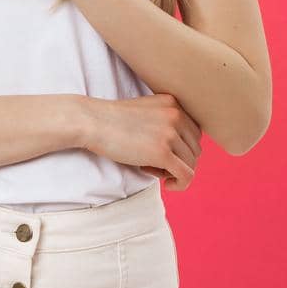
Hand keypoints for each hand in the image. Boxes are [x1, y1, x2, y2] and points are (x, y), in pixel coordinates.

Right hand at [81, 93, 201, 191]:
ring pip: (191, 163)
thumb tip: (182, 151)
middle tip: (152, 163)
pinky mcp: (162, 152)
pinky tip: (165, 184)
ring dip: (173, 171)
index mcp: (173, 102)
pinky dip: (180, 184)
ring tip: (150, 168)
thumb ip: (165, 122)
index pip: (194, 133)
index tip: (159, 151)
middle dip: (178, 160)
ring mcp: (170, 133)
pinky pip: (187, 176)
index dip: (179, 147)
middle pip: (195, 149)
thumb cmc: (112, 121)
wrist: (91, 122)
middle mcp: (176, 115)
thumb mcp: (146, 112)